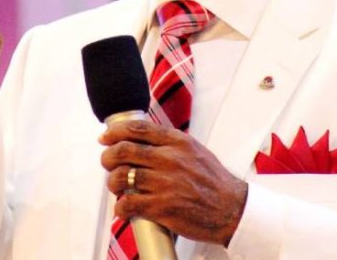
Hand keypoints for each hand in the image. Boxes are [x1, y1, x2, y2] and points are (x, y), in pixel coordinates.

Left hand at [99, 120, 247, 246]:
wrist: (231, 208)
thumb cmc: (213, 180)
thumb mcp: (194, 149)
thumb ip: (169, 142)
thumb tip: (142, 138)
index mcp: (177, 142)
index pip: (138, 129)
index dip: (116, 131)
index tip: (105, 136)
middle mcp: (170, 159)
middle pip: (125, 150)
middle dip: (108, 155)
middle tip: (106, 160)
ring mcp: (165, 183)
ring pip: (122, 176)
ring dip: (112, 181)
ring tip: (115, 185)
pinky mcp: (162, 207)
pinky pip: (129, 203)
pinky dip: (120, 206)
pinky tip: (123, 207)